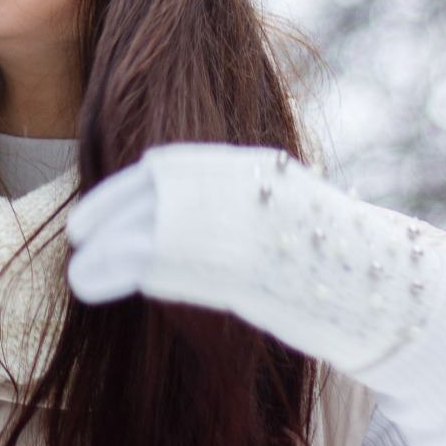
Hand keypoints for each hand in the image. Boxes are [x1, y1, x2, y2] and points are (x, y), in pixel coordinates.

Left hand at [67, 144, 445, 374]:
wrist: (368, 278)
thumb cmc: (316, 241)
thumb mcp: (268, 193)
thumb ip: (217, 192)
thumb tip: (160, 195)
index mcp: (234, 163)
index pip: (158, 169)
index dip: (117, 192)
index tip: (91, 213)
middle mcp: (224, 186)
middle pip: (145, 198)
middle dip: (104, 218)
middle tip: (77, 239)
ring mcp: (224, 224)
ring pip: (140, 232)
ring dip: (100, 255)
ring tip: (78, 276)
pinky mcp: (223, 267)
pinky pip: (153, 265)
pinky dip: (114, 273)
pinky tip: (93, 283)